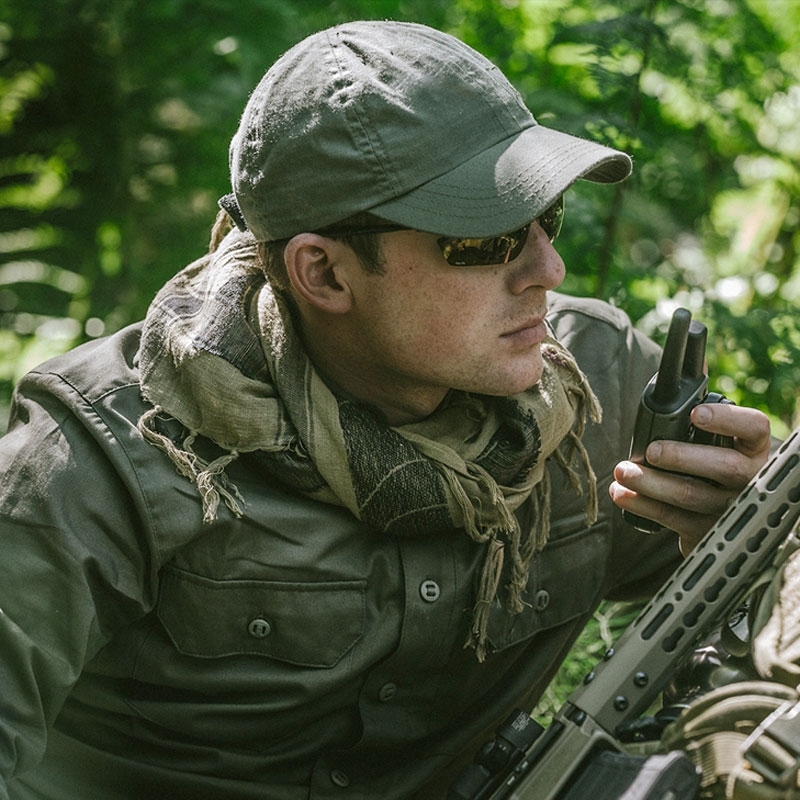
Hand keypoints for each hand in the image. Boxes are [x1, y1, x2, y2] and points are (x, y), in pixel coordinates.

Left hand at [609, 403, 771, 554]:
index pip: (754, 427)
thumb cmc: (716, 460)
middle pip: (725, 467)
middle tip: (651, 450)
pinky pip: (673, 519)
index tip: (696, 413)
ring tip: (622, 471)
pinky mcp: (707, 531)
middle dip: (682, 457)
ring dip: (652, 483)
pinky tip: (622, 493)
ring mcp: (729, 507)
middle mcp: (749, 478)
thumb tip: (696, 365)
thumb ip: (707, 406)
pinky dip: (643, 505)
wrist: (727, 512)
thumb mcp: (721, 438)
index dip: (727, 420)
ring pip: (692, 496)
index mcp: (753, 447)